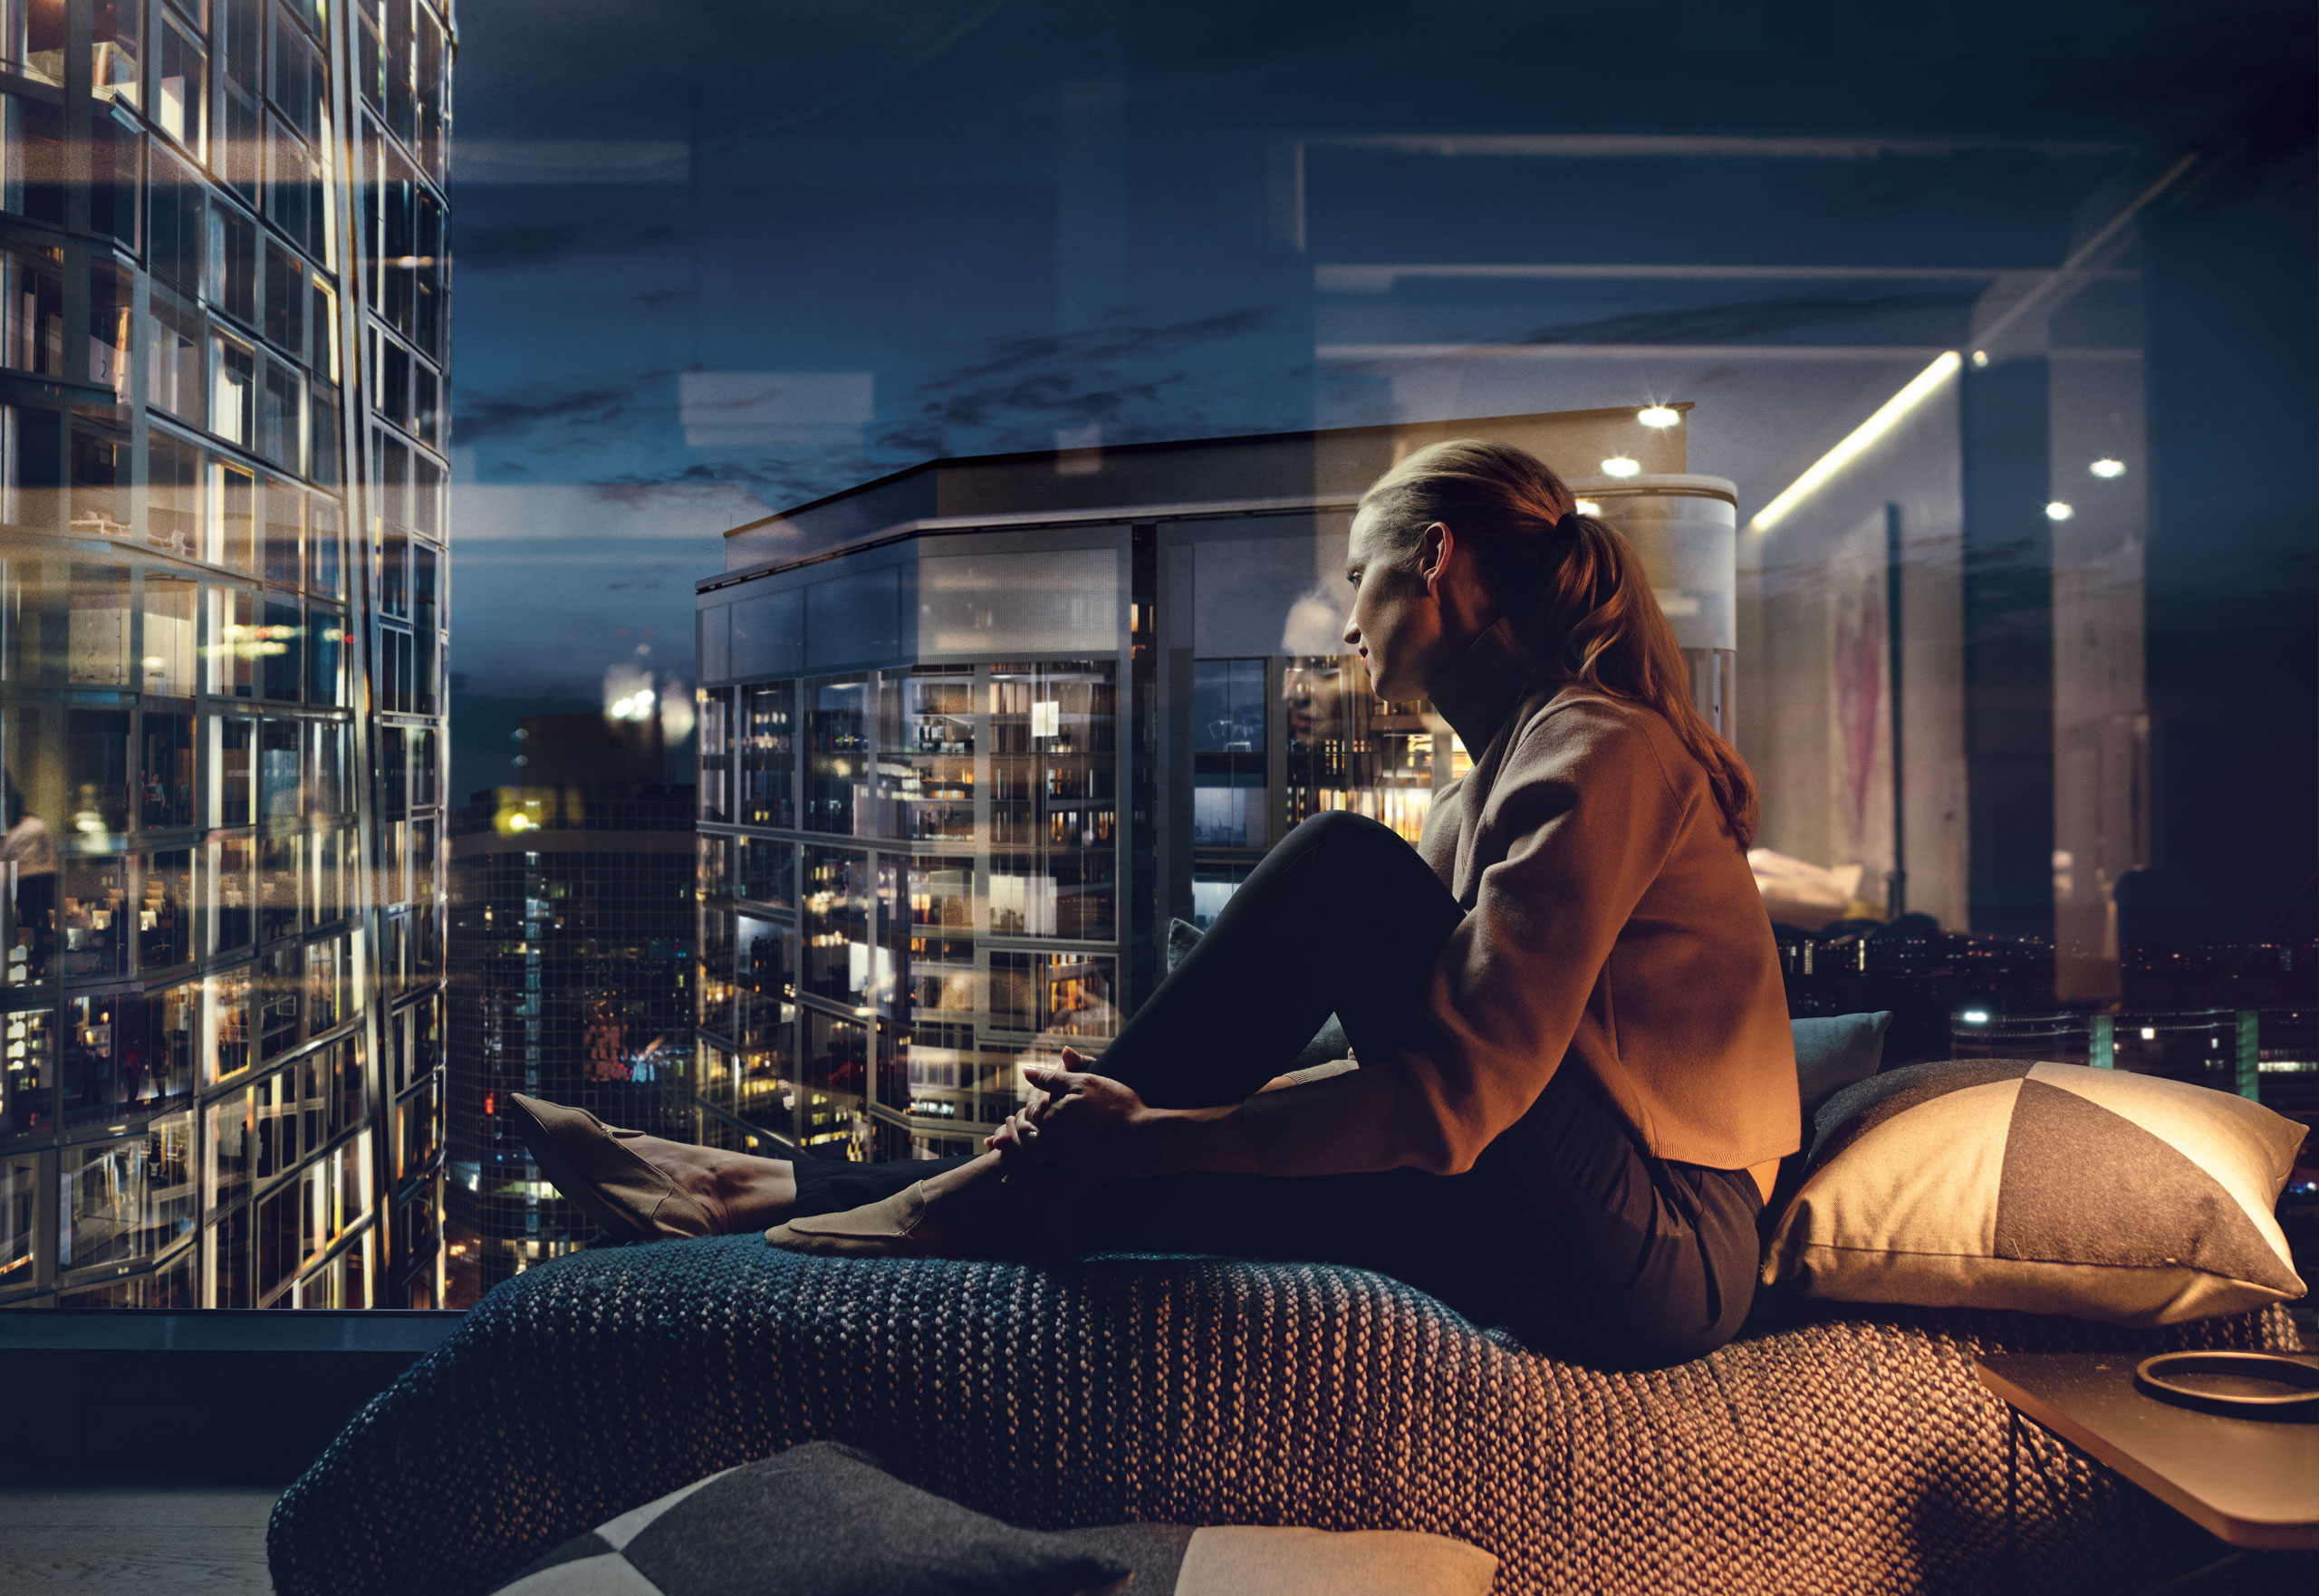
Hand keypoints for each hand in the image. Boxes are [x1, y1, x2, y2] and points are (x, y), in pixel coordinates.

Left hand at [985, 1049, 1156, 1181]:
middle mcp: (1055, 1140)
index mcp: (1055, 1115)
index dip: (1028, 1108)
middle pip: (1025, 1134)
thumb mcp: (1088, 1082)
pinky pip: (1043, 1182)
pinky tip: (1009, 1180)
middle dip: (1012, 1129)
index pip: (1031, 1111)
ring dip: (1012, 1150)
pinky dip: (1024, 1181)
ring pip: (1029, 1156)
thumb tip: (1028, 1072)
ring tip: (1000, 1146)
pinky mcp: (1075, 1177)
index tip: (1027, 1107)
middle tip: (1003, 1130)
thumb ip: (1055, 1077)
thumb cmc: (1120, 1105)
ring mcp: (1064, 1161)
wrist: (1146, 1138)